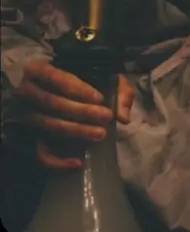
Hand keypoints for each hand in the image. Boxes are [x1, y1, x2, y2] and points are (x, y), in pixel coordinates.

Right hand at [17, 60, 133, 169]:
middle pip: (53, 103)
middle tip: (106, 117)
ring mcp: (25, 117)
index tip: (99, 98)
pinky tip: (78, 162)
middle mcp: (26, 92)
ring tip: (100, 134)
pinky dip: (57, 161)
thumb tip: (123, 117)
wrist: (61, 92)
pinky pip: (39, 153)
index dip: (78, 89)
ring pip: (49, 126)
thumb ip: (118, 89)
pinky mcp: (29, 138)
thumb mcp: (101, 75)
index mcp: (38, 70)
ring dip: (76, 131)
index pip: (56, 78)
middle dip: (82, 112)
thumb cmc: (82, 79)